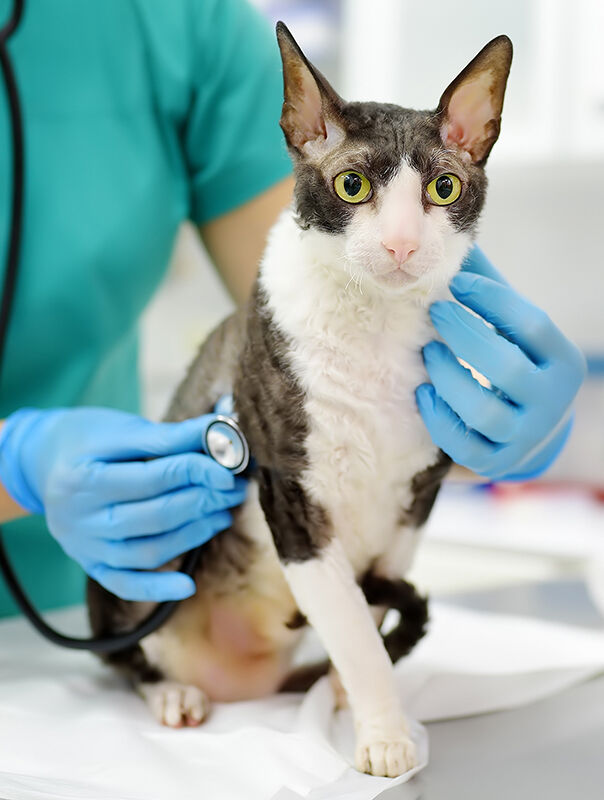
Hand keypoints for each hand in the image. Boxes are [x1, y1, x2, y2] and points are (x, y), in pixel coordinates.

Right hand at [0, 407, 246, 600]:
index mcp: (84, 478)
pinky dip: (157, 588)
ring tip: (222, 513)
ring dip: (193, 535)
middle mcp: (80, 518)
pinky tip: (188, 584)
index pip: (154, 477)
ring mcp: (84, 546)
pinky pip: (126, 584)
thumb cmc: (89, 439)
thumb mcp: (122, 429)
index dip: (196, 472)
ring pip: (148, 551)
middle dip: (202, 502)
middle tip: (233, 489)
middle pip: (155, 516)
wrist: (44, 462)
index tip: (228, 468)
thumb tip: (221, 432)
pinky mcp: (91, 564)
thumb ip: (171, 436)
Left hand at [416, 245, 586, 480]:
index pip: (532, 325)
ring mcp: (524, 436)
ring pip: (482, 411)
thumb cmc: (515, 363)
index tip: (459, 281)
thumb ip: (489, 291)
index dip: (494, 300)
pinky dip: (438, 418)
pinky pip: (462, 445)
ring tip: (428, 353)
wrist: (530, 429)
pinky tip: (423, 393)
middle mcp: (550, 401)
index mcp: (562, 361)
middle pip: (506, 369)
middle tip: (435, 312)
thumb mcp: (513, 330)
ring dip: (448, 378)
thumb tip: (456, 239)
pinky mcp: (495, 461)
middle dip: (465, 336)